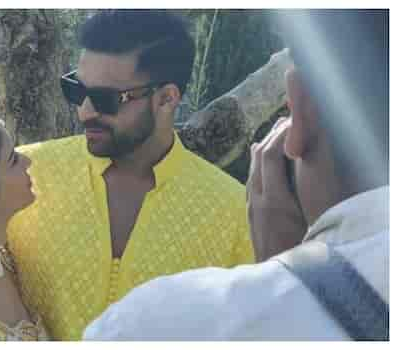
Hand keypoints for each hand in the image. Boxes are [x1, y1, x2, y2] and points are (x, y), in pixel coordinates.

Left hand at [247, 117, 307, 261]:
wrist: (272, 275)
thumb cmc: (297, 252)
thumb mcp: (305, 226)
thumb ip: (300, 197)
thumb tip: (301, 168)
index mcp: (274, 201)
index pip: (271, 157)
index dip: (281, 136)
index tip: (294, 122)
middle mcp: (257, 200)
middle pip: (259, 156)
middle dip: (273, 135)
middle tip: (288, 120)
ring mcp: (250, 204)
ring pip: (253, 165)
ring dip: (265, 145)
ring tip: (279, 131)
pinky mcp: (249, 210)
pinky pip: (251, 176)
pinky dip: (259, 160)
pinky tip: (263, 152)